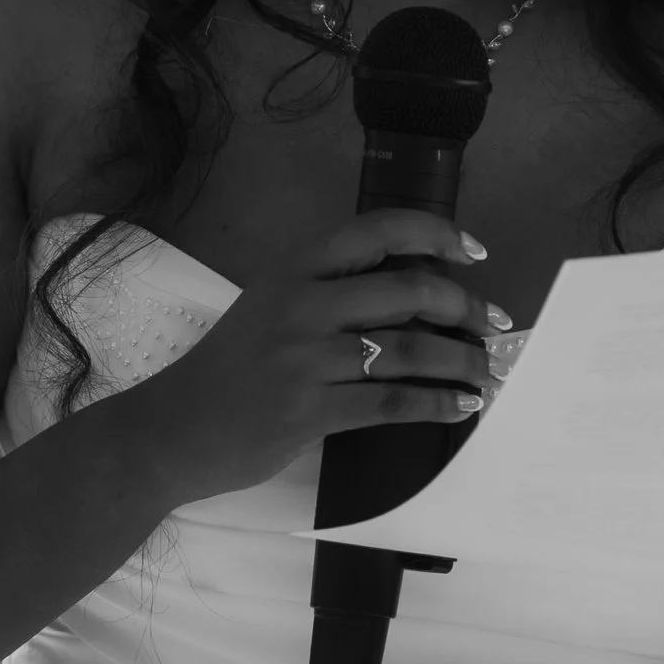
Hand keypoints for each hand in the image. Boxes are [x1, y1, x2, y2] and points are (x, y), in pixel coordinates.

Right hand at [137, 209, 507, 504]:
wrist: (170, 431)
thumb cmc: (228, 373)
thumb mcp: (268, 309)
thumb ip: (329, 297)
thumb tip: (415, 301)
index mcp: (293, 270)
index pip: (377, 231)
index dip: (436, 234)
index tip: (475, 251)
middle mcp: (301, 305)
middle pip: (408, 290)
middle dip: (465, 307)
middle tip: (493, 325)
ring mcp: (304, 359)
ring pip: (409, 350)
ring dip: (462, 361)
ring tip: (486, 373)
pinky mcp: (309, 411)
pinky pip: (393, 403)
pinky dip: (437, 404)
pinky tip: (460, 406)